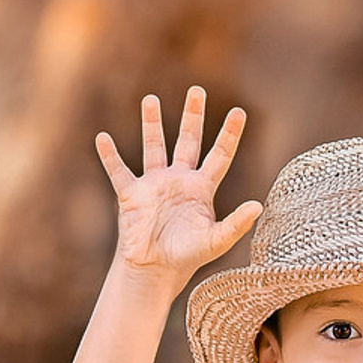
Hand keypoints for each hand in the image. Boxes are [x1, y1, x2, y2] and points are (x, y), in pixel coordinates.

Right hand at [96, 87, 259, 286]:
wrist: (154, 272)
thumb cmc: (186, 258)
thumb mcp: (216, 241)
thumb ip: (237, 224)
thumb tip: (259, 205)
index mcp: (202, 189)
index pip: (219, 155)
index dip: (229, 134)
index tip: (239, 111)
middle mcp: (179, 181)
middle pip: (188, 141)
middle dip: (192, 116)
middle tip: (197, 91)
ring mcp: (154, 186)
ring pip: (153, 147)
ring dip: (152, 124)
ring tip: (150, 100)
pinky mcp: (132, 195)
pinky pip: (119, 171)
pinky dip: (110, 156)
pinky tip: (102, 139)